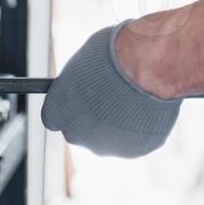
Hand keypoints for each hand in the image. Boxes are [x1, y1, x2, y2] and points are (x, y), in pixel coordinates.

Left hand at [40, 22, 182, 157]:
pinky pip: (135, 140)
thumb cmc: (115, 53)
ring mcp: (105, 146)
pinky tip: (148, 107)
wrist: (150, 66)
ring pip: (109, 137)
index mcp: (57, 110)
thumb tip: (85, 80)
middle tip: (110, 97)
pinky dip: (140, 128)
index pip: (53, 118)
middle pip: (81, 130)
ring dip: (118, 124)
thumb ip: (81, 80)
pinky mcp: (134, 151)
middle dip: (93, 118)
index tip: (79, 99)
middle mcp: (76, 134)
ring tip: (134, 98)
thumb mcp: (86, 58)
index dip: (68, 107)